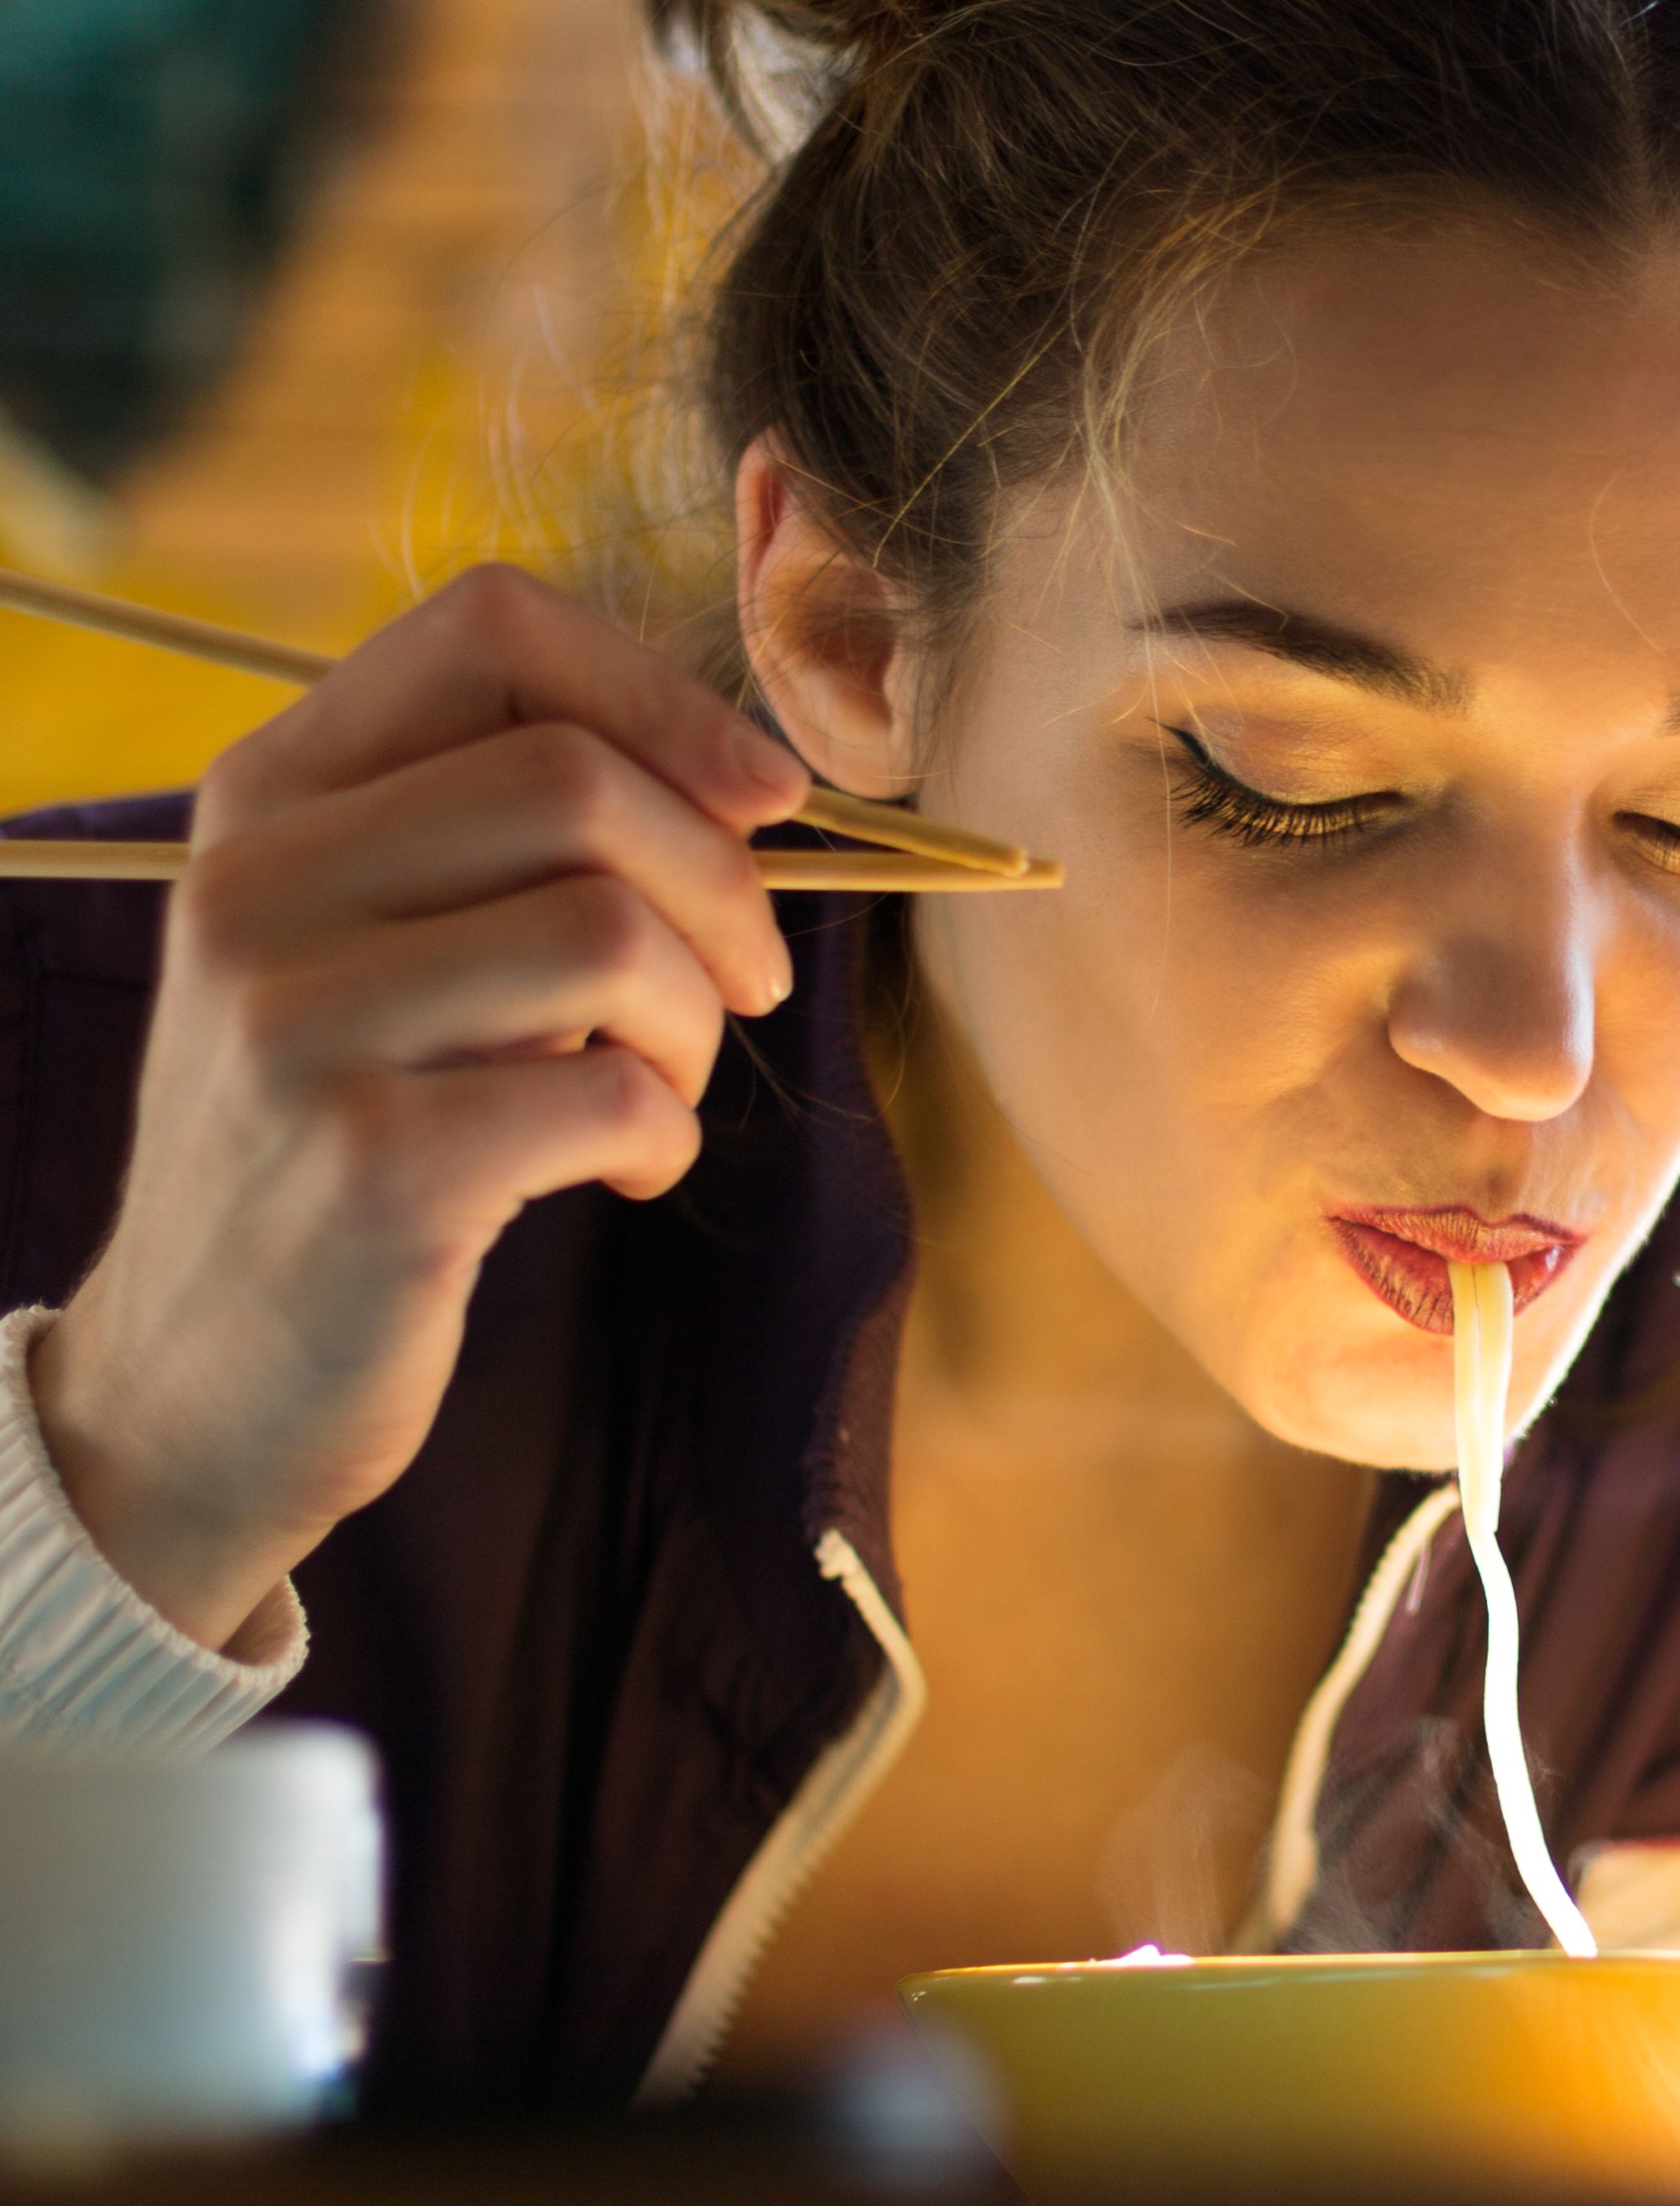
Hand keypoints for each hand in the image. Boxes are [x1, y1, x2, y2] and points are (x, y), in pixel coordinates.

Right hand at [29, 566, 809, 1650]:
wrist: (195, 1381)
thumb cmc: (350, 1131)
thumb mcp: (380, 944)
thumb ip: (507, 838)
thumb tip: (747, 777)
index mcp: (266, 797)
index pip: (488, 630)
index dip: (666, 694)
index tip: (765, 792)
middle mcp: (254, 888)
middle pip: (576, 781)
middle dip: (722, 885)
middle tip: (745, 985)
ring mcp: (295, 1028)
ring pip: (609, 933)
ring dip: (696, 1021)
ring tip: (663, 1087)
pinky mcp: (370, 1171)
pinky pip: (612, 1096)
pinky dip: (665, 1135)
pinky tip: (625, 1172)